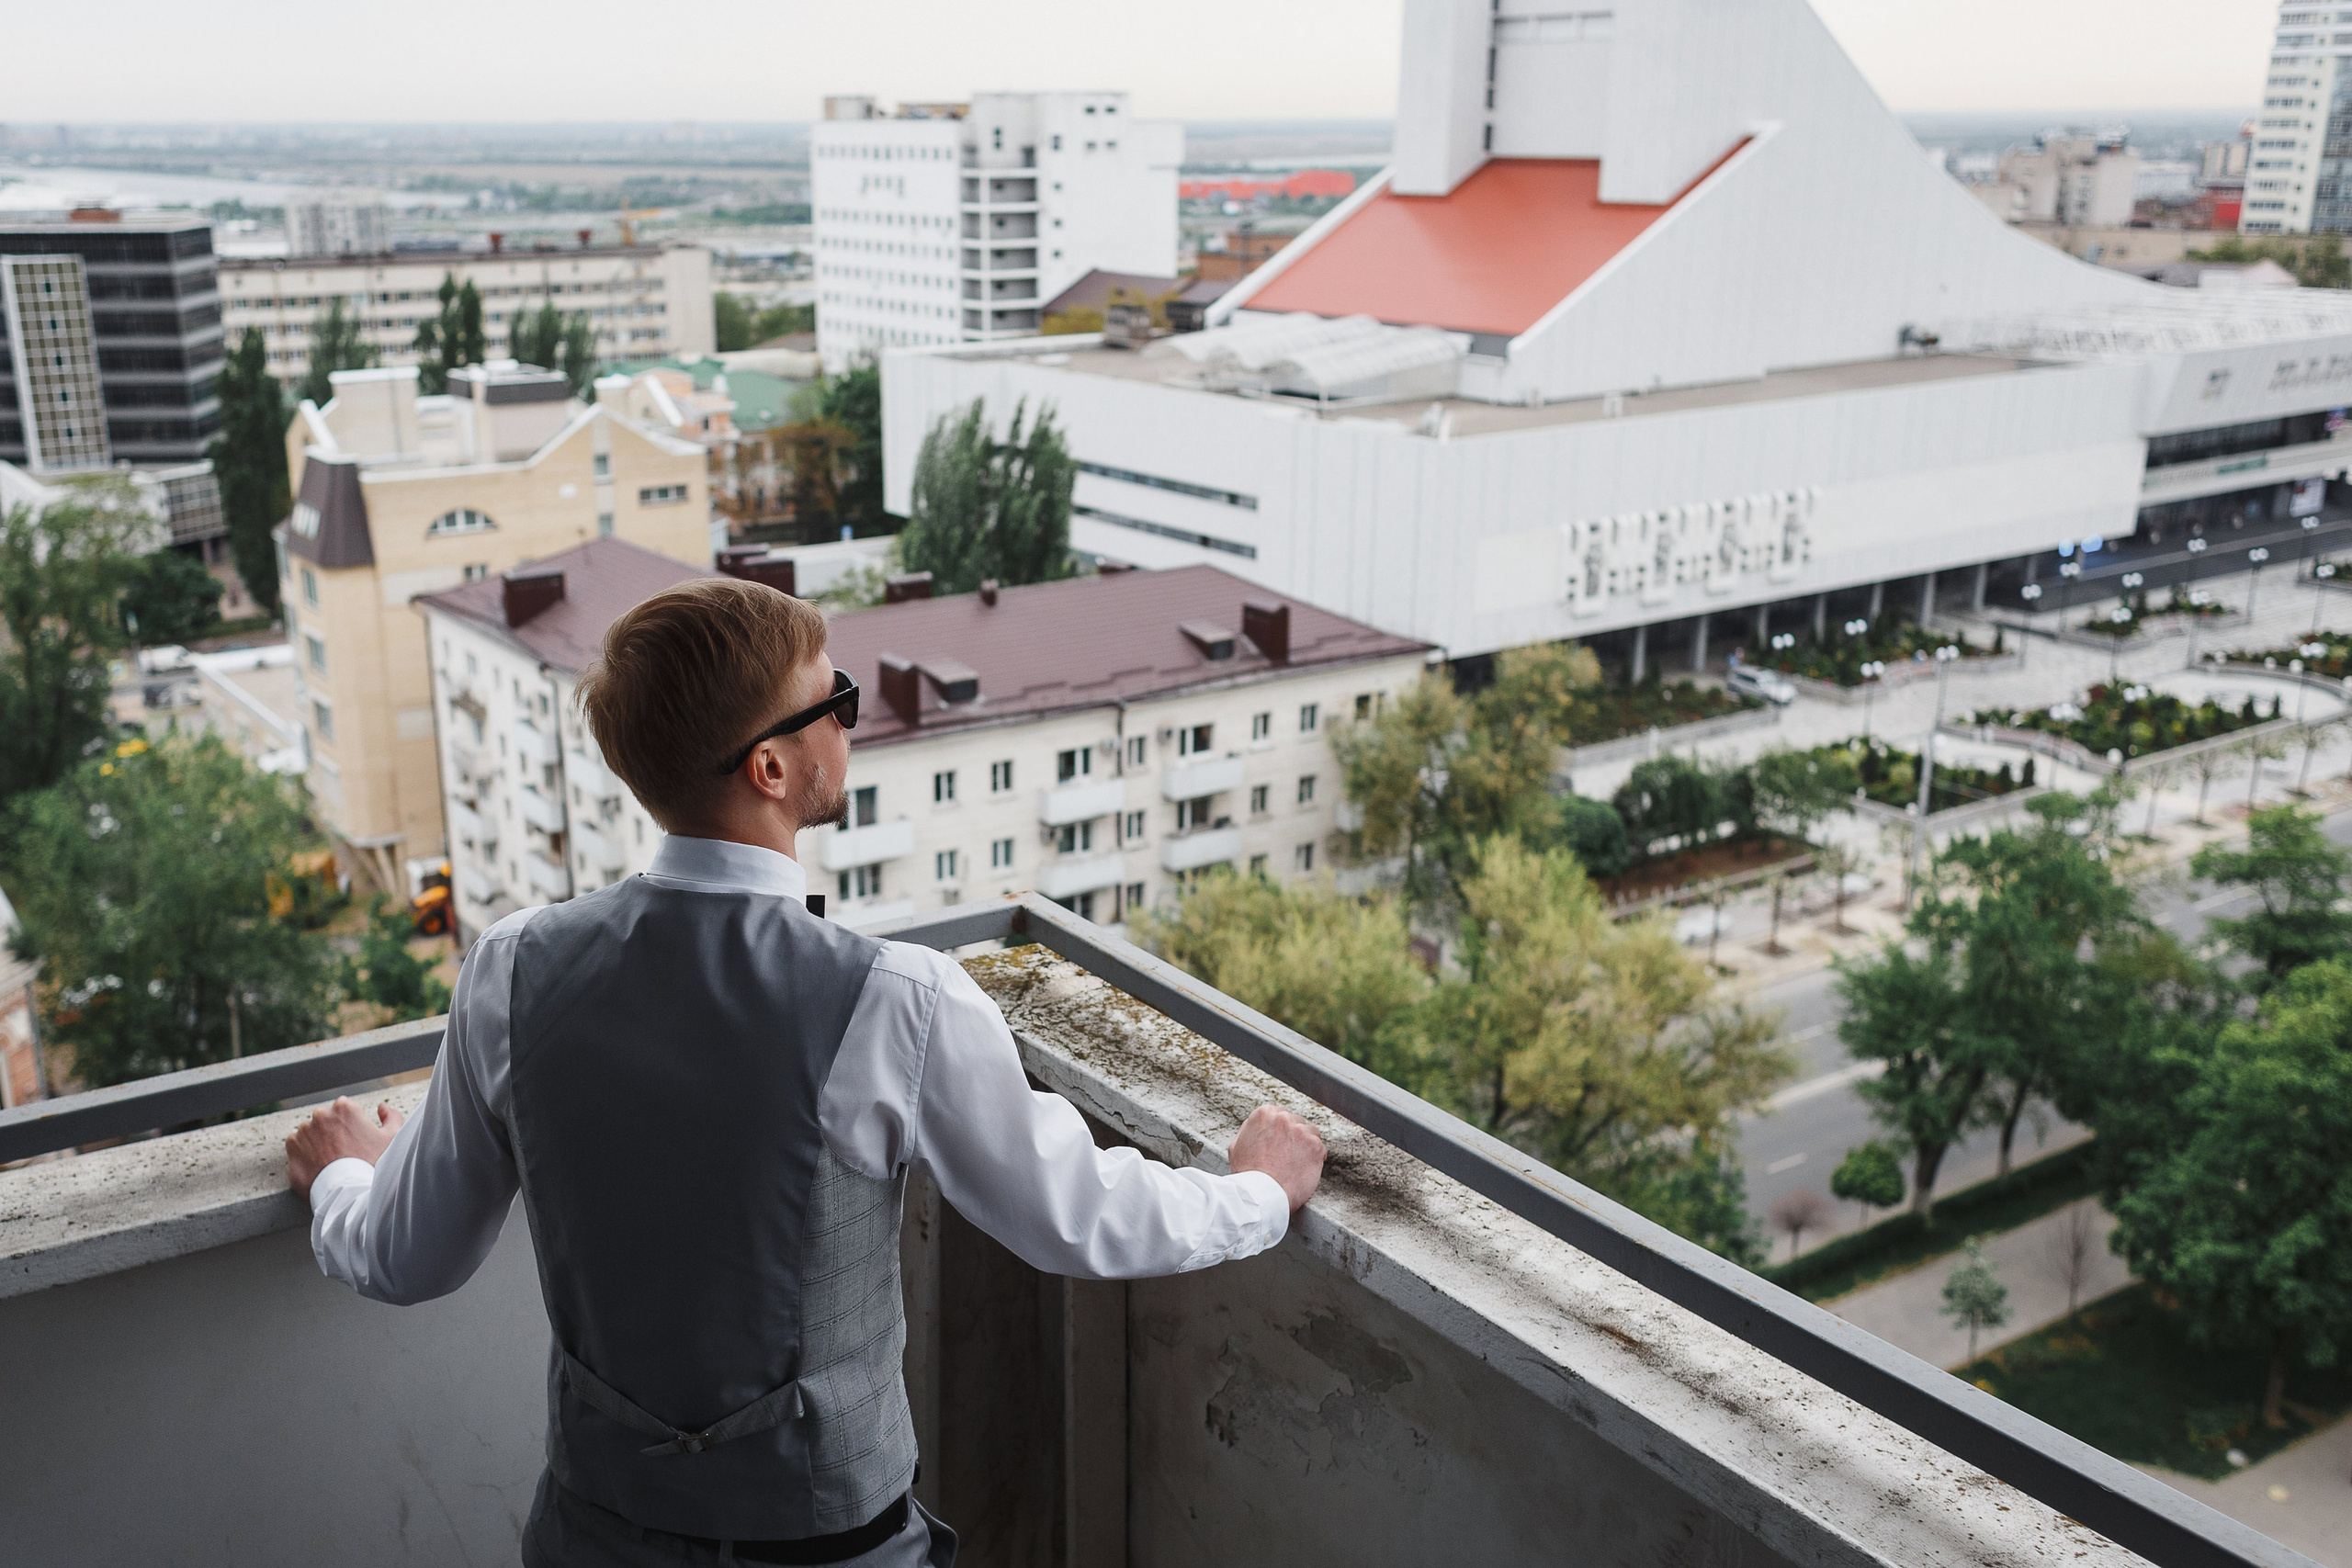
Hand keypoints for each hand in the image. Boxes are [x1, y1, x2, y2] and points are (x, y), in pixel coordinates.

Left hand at [284, 1097, 404, 1201]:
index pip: (346, 1109)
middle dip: (333, 1132)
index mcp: (344, 1107)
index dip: (352, 1125)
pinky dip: (305, 1153)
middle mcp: (321, 1115)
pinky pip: (297, 1146)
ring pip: (311, 1132)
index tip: (355, 1139)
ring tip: (330, 1161)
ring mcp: (304, 1131)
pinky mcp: (292, 1147)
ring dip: (318, 1142)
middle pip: (327, 1120)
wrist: (349, 1193)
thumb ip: (391, 1116)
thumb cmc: (372, 1164)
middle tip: (344, 1152)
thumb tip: (382, 1108)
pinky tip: (318, 1164)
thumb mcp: (392, 1138)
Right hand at [1228, 1105, 1324, 1214]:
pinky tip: (1303, 1170)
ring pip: (1311, 1134)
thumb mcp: (1237, 1145)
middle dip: (1294, 1137)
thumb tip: (1259, 1126)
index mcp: (1264, 1114)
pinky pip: (1320, 1149)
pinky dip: (1315, 1160)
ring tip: (1295, 1164)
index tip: (1280, 1143)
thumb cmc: (1248, 1174)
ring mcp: (1301, 1131)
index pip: (1280, 1115)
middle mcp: (1283, 1118)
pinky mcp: (1315, 1146)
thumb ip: (1250, 1129)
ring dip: (1306, 1147)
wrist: (1261, 1194)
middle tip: (1287, 1156)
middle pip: (1297, 1122)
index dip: (1281, 1132)